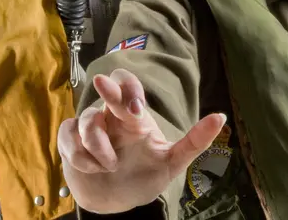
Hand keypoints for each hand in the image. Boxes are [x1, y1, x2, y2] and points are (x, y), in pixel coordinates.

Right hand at [57, 68, 226, 213]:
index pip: (129, 86)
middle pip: (105, 88)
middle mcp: (110, 116)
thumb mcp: (172, 163)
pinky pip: (67, 137)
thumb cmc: (144, 177)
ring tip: (109, 166)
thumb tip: (221, 117)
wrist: (116, 203)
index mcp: (133, 116)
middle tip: (102, 84)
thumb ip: (195, 142)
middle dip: (106, 88)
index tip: (136, 108)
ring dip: (98, 145)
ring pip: (87, 121)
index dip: (129, 89)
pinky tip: (91, 168)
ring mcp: (88, 128)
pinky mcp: (70, 143)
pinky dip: (79, 155)